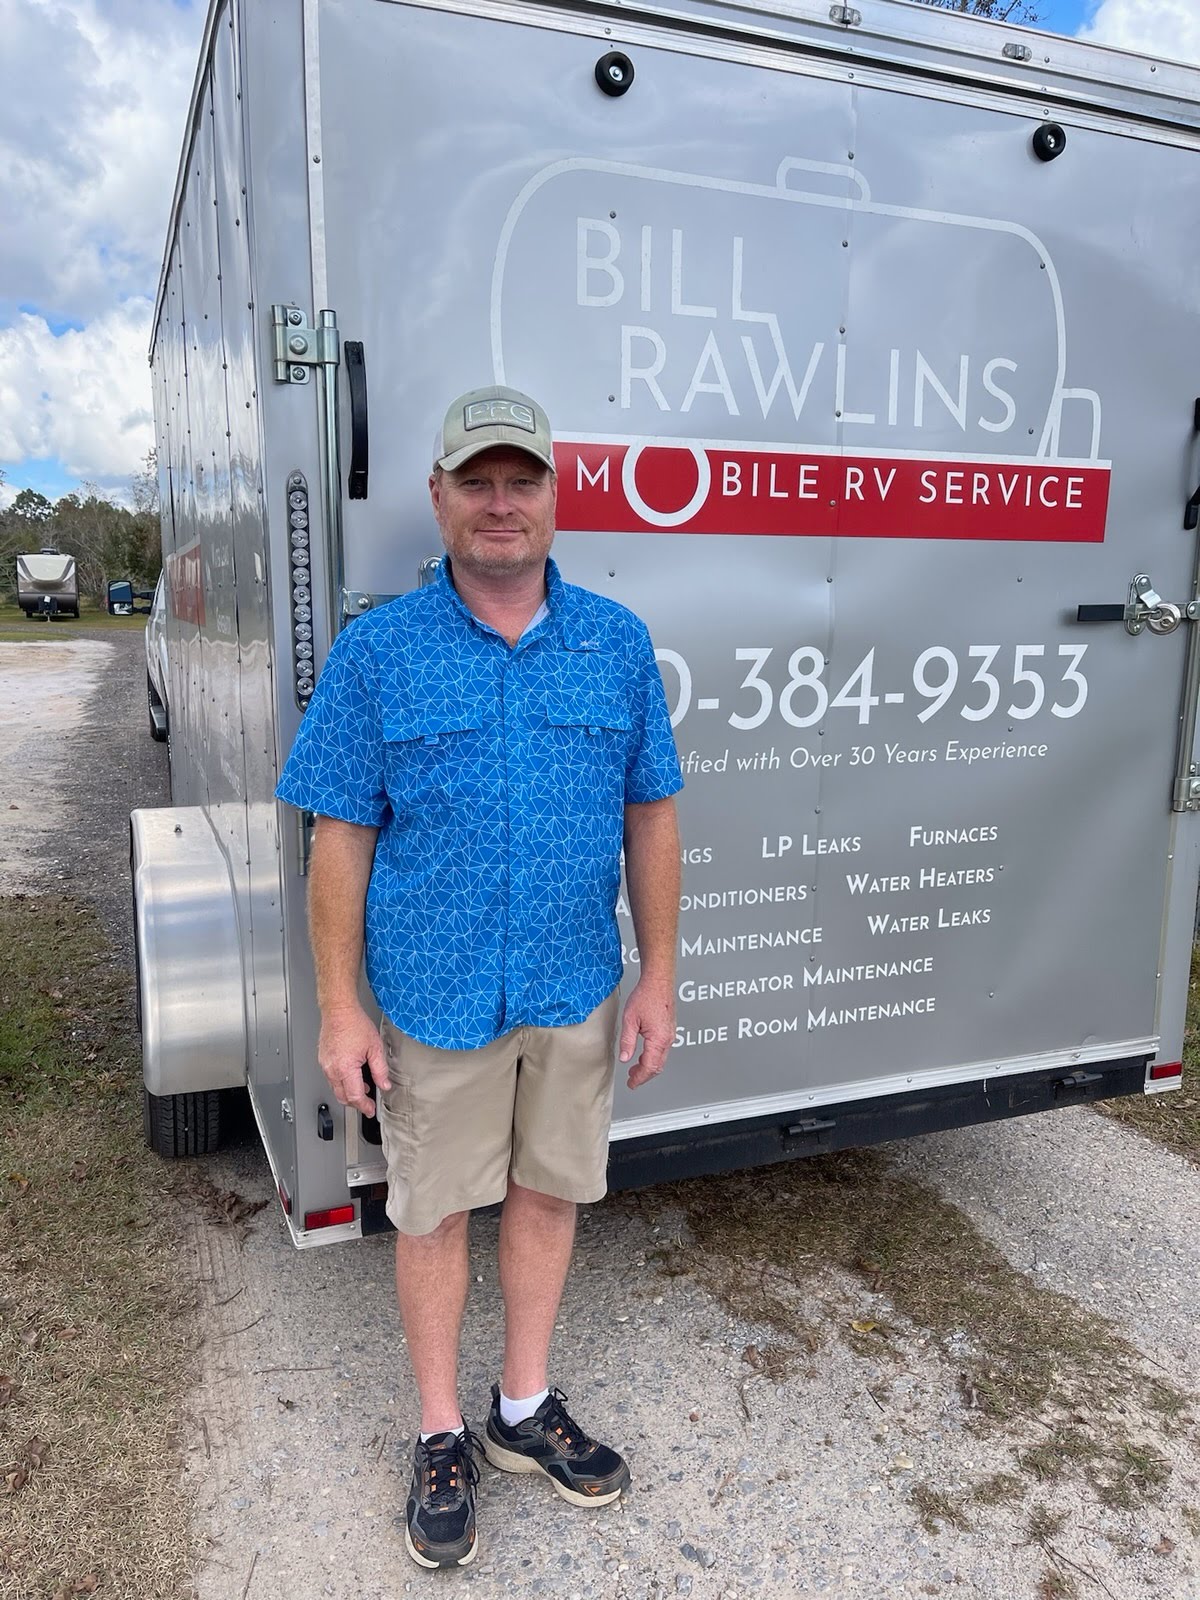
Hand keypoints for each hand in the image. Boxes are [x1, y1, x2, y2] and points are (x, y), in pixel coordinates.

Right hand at [317, 1004, 389, 1115]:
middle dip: (356, 1103)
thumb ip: (380, 1070)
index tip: (370, 1110)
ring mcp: (325, 1065)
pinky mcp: (323, 1060)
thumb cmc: (355, 1024)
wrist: (339, 1010)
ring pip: (335, 1089)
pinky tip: (352, 1077)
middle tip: (367, 1105)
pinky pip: (331, 1078)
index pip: (355, 1096)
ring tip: (363, 1089)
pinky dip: (341, 1083)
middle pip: (343, 1097)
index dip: (364, 1106)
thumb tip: (384, 1084)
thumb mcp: (375, 1048)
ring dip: (348, 1093)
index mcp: (345, 1068)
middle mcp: (332, 1069)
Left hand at [618, 975, 674, 1089]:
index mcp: (658, 1039)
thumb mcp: (630, 1020)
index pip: (650, 1067)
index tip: (631, 1084)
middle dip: (644, 1075)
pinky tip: (644, 1054)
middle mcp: (667, 1039)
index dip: (640, 1078)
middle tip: (632, 1079)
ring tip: (635, 1069)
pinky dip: (653, 1057)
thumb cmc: (646, 996)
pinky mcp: (669, 1029)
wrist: (658, 981)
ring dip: (648, 1066)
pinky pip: (663, 1049)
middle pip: (658, 1066)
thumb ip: (627, 1041)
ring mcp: (670, 1034)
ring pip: (661, 1058)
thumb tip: (624, 1058)